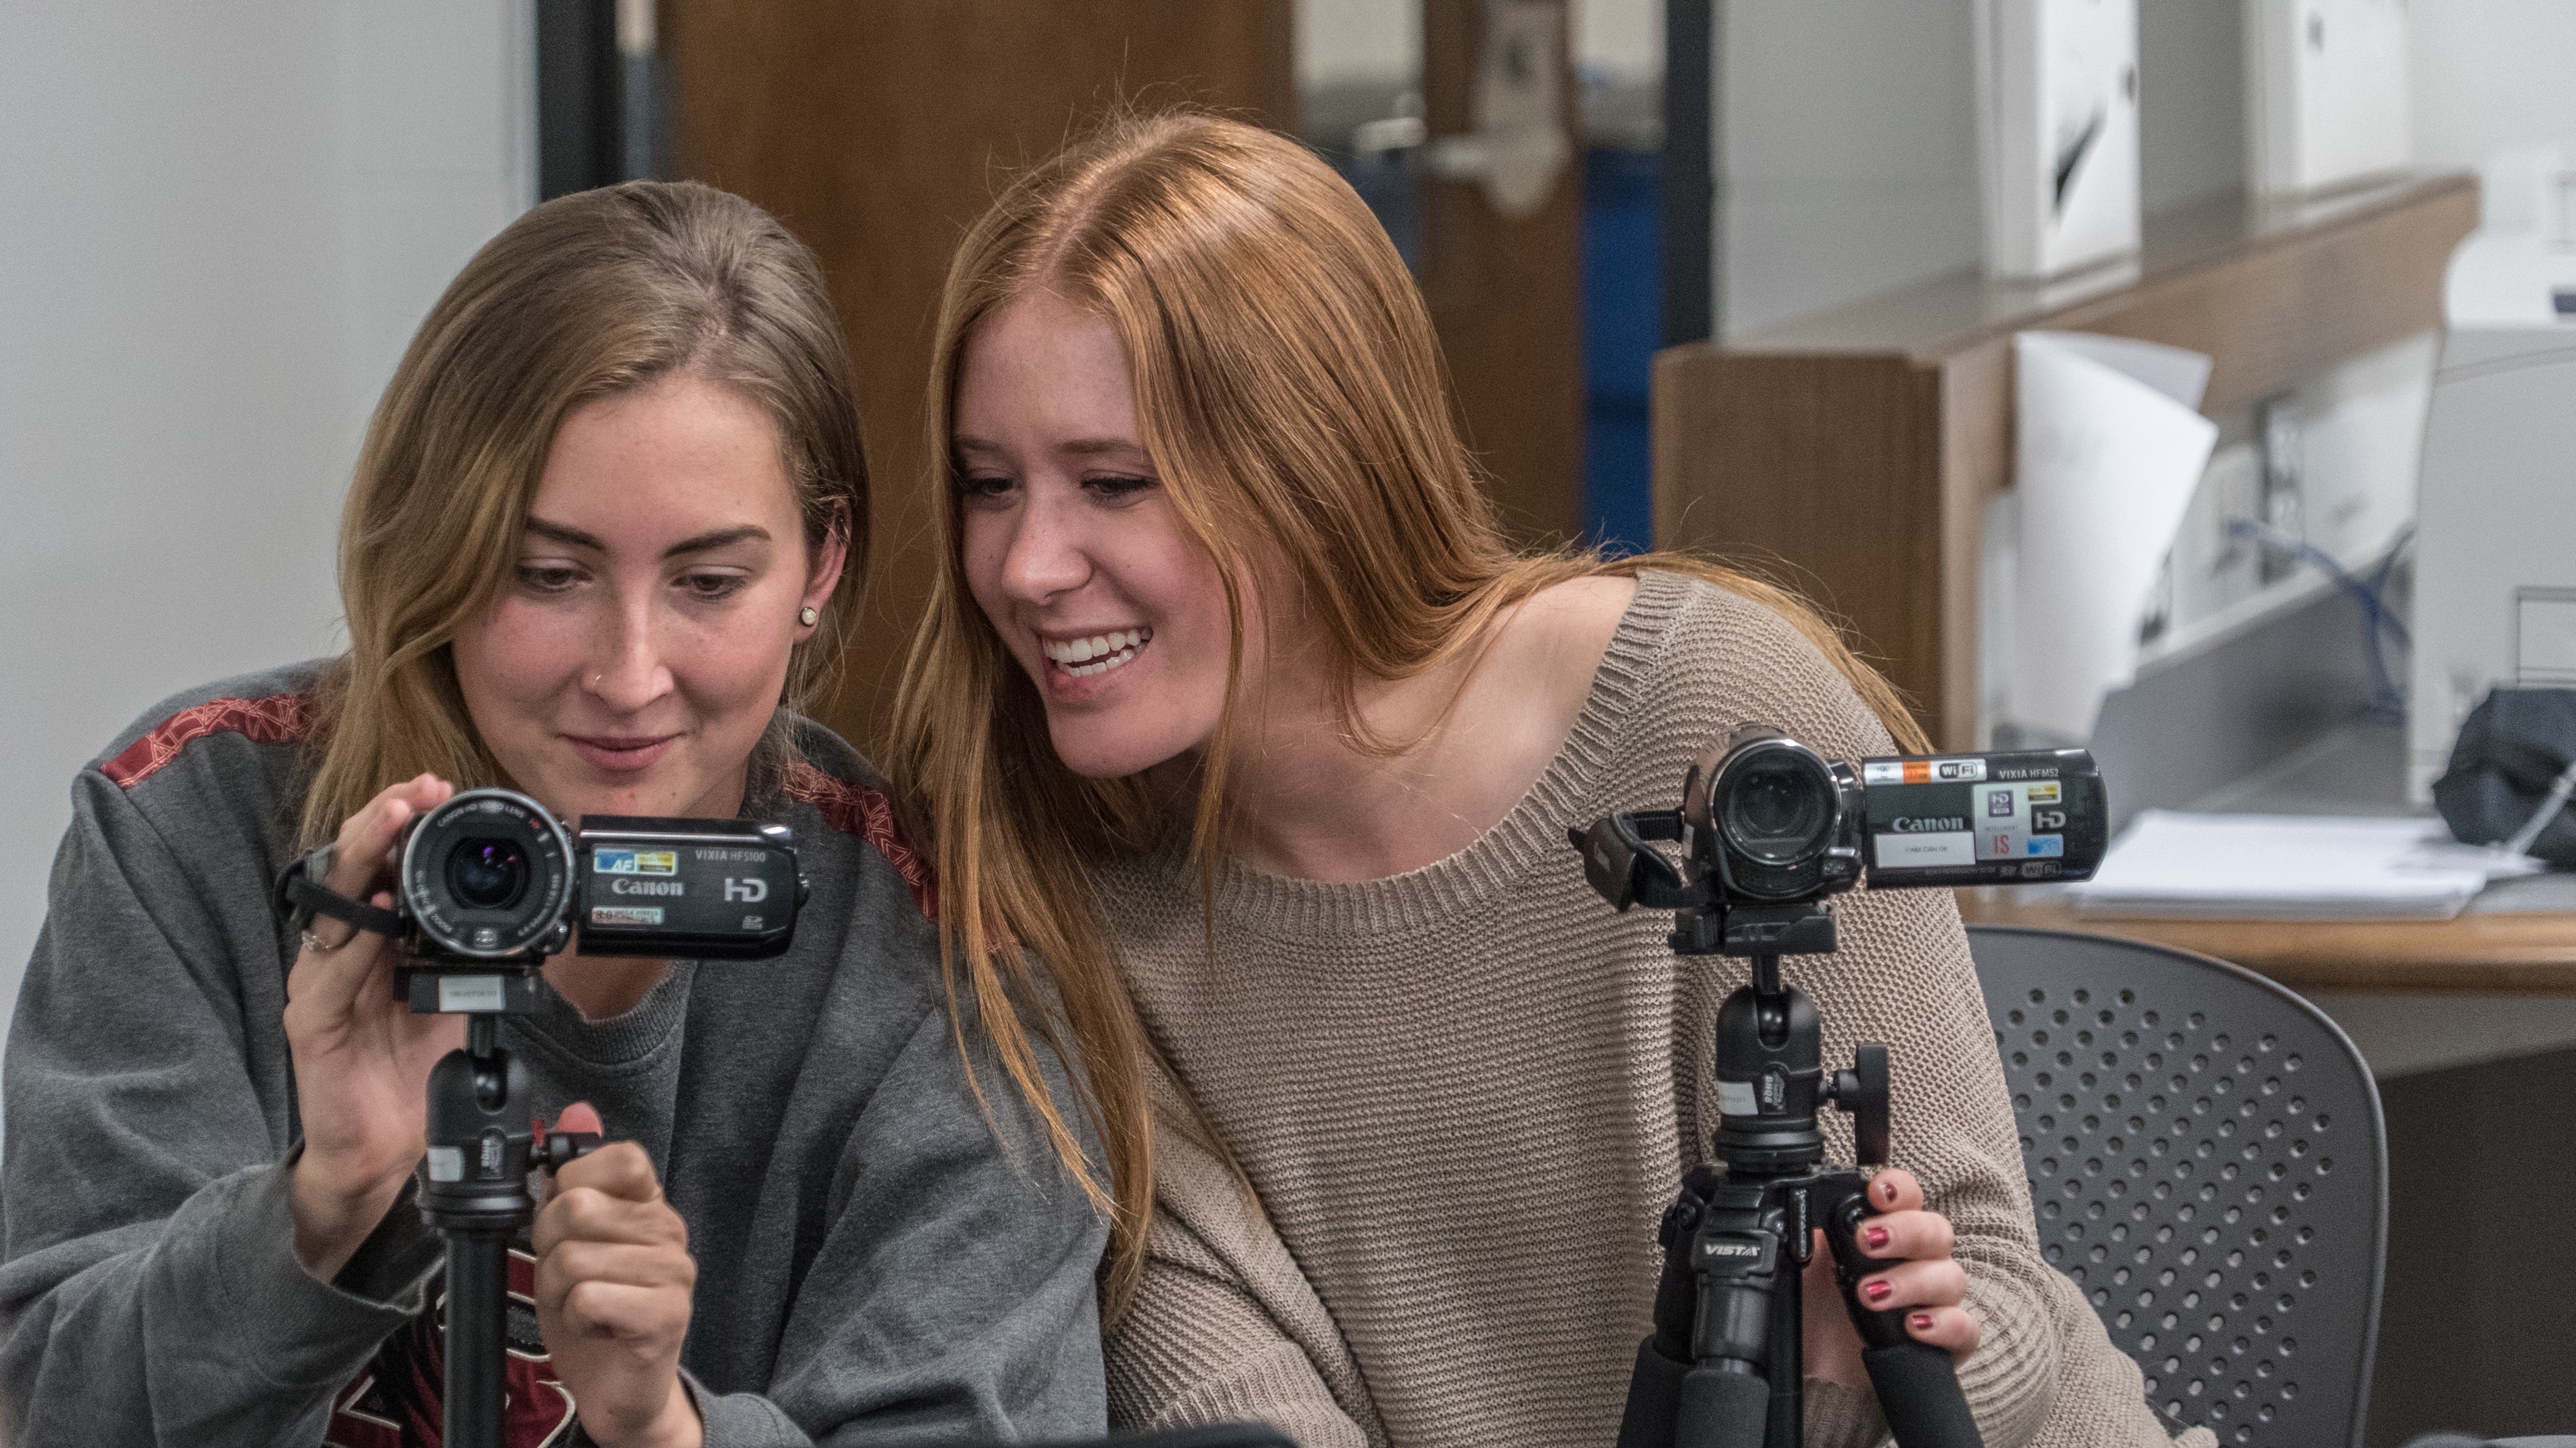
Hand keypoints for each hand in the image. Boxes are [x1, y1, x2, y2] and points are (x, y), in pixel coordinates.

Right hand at [284, 773, 464, 1279]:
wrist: (387, 1151)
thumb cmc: (413, 1071)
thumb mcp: (454, 997)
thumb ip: (470, 954)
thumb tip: (523, 922)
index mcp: (376, 940)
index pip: (382, 862)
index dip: (405, 821)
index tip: (439, 789)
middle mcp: (342, 952)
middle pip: (352, 867)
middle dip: (383, 821)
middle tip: (418, 791)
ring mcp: (320, 983)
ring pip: (334, 906)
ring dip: (363, 858)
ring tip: (393, 822)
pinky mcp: (311, 1023)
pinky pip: (330, 972)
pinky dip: (355, 939)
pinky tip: (374, 912)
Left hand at [533, 1104, 702, 1447]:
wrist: (620, 1387)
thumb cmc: (596, 1310)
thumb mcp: (573, 1238)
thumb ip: (574, 1176)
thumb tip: (577, 1110)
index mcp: (649, 1204)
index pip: (620, 1156)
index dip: (574, 1183)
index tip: (569, 1220)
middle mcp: (670, 1231)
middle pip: (575, 1209)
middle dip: (548, 1247)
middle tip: (567, 1275)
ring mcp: (674, 1274)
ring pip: (573, 1258)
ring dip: (556, 1290)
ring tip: (581, 1303)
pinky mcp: (666, 1317)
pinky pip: (588, 1299)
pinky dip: (574, 1319)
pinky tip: (595, 1326)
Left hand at [1800, 1168, 1980, 1390]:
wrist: (1816, 1358)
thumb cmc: (1816, 1304)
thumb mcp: (1805, 1263)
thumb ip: (1813, 1233)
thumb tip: (1803, 1208)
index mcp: (1889, 1231)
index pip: (1908, 1197)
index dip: (1899, 1189)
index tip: (1876, 1193)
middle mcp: (1919, 1260)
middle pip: (1937, 1231)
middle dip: (1905, 1231)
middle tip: (1866, 1242)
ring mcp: (1935, 1301)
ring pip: (1951, 1277)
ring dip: (1911, 1282)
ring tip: (1870, 1294)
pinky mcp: (1945, 1342)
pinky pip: (1965, 1328)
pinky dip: (1943, 1324)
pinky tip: (1914, 1325)